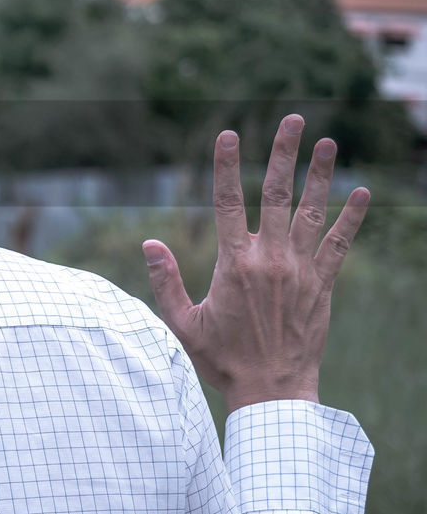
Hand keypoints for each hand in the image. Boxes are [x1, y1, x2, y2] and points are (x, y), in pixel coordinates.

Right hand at [142, 114, 369, 413]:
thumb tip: (150, 243)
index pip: (227, 203)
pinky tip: (363, 193)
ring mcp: (300, 271)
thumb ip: (166, 281)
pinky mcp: (323, 286)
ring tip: (327, 142)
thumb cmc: (222, 361)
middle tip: (293, 119)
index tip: (228, 135)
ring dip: (320, 175)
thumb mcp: (183, 323)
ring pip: (311, 212)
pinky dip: (352, 218)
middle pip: (275, 195)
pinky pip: (339, 244)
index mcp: (234, 265)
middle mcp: (269, 260)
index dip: (226, 165)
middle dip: (283, 154)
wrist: (272, 394)